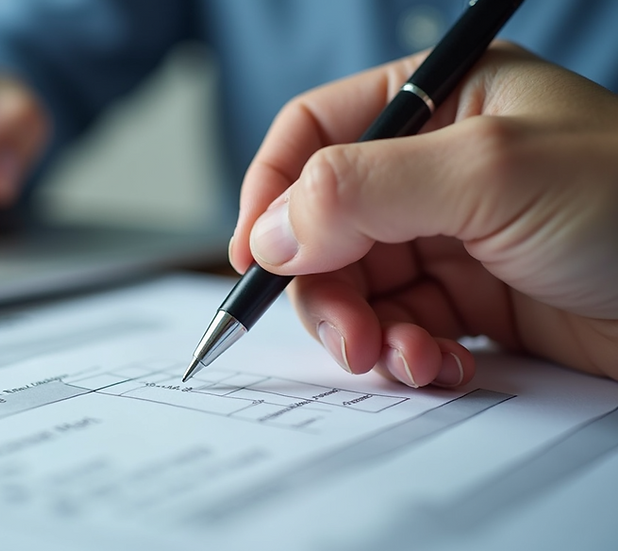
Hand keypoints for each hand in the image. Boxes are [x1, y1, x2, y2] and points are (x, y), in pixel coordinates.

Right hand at [230, 43, 617, 387]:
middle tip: (347, 337)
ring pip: (356, 285)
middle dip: (325, 287)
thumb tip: (269, 232)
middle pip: (325, 225)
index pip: (315, 136)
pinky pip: (401, 327)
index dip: (272, 193)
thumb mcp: (488, 172)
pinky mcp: (471, 300)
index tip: (254, 257)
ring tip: (403, 360)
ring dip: (366, 331)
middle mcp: (436, 168)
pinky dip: (406, 355)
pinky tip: (441, 367)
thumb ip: (361, 190)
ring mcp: (451, 236)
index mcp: (440, 105)